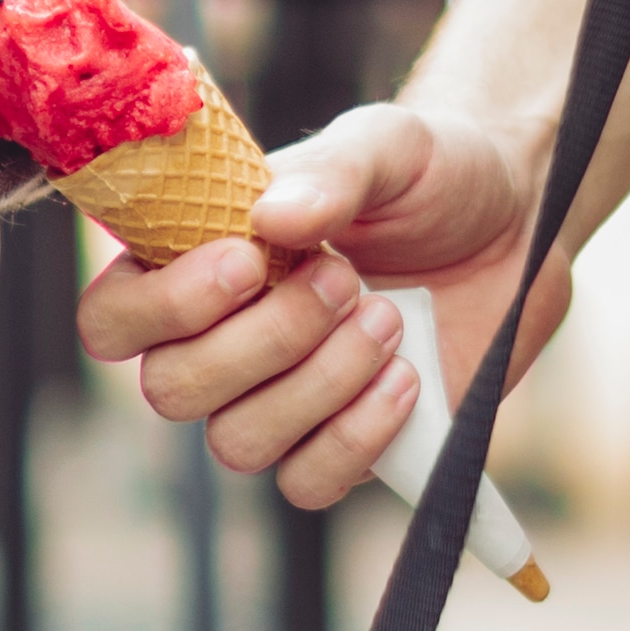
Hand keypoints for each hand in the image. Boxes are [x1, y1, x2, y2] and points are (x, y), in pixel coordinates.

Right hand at [73, 102, 570, 505]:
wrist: (518, 225)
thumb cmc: (430, 175)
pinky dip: (356, 437)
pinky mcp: (340, 448)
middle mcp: (220, 343)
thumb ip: (334, 171)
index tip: (248, 261)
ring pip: (237, 443)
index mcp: (198, 265)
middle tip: (344, 278)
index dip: (162, 306)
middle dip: (263, 340)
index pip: (111, 319)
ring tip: (387, 319)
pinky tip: (406, 378)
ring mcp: (277, 404)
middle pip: (169, 389)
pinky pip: (307, 484)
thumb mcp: (389, 146)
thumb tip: (273, 218)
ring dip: (317, 384)